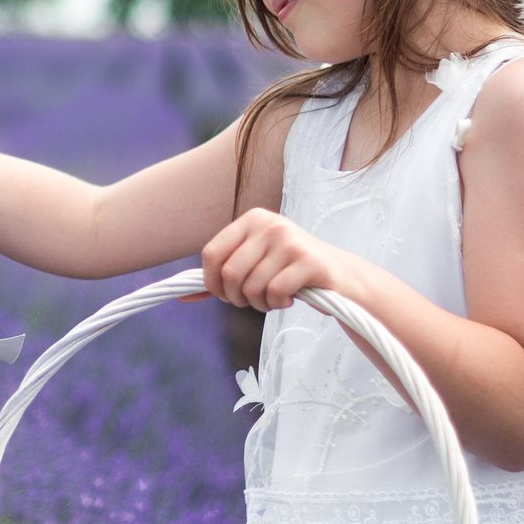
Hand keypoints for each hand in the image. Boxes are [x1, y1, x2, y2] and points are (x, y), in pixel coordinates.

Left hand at [201, 208, 367, 311]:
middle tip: (254, 300)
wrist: (340, 275)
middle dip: (237, 298)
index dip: (212, 283)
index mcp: (251, 219)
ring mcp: (289, 240)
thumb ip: (220, 277)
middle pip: (229, 273)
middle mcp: (269, 224)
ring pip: (252, 286)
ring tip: (274, 299)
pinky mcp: (308, 260)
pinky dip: (277, 303)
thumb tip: (183, 295)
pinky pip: (275, 292)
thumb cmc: (289, 270)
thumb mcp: (254, 264)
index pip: (211, 253)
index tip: (226, 295)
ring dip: (259, 304)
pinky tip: (288, 298)